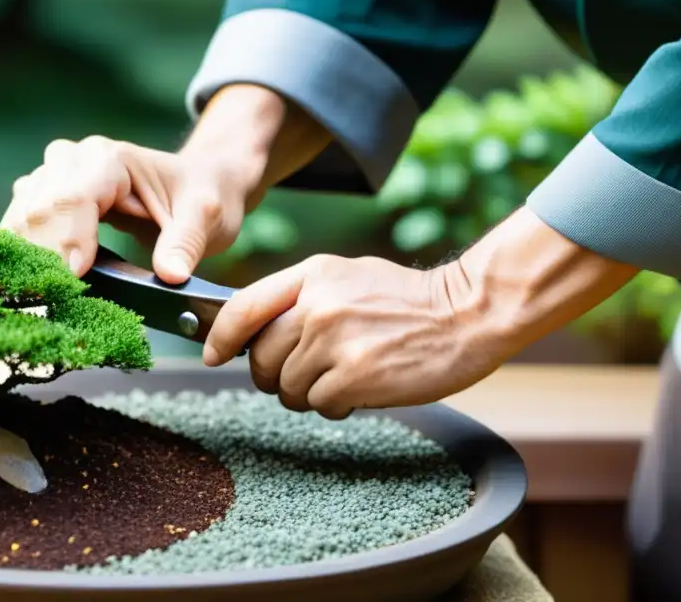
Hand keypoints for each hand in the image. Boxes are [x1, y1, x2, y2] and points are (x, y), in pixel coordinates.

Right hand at [1, 135, 257, 282]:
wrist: (199, 184)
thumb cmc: (203, 196)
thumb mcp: (205, 217)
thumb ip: (186, 243)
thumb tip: (171, 275)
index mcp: (109, 159)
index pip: (72, 200)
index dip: (67, 241)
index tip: (75, 279)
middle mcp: (73, 160)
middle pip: (38, 210)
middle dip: (43, 257)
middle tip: (54, 302)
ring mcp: (55, 177)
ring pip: (20, 219)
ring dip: (28, 260)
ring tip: (46, 298)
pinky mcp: (46, 197)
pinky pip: (21, 227)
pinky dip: (26, 257)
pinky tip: (39, 285)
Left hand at [202, 254, 506, 418]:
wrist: (467, 313)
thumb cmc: (408, 300)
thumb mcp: (348, 278)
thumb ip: (300, 298)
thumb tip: (253, 331)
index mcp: (312, 275)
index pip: (243, 307)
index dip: (220, 337)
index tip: (213, 355)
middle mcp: (316, 305)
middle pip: (261, 358)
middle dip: (276, 376)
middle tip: (309, 374)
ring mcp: (334, 341)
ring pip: (288, 388)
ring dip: (311, 394)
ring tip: (346, 376)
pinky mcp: (355, 376)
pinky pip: (320, 406)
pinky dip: (337, 405)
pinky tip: (364, 387)